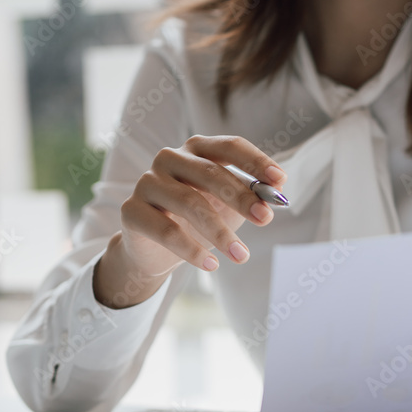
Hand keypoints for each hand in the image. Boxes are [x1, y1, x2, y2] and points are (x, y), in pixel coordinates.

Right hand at [119, 134, 285, 274]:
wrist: (154, 249)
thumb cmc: (196, 220)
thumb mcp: (227, 207)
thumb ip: (250, 197)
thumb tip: (275, 196)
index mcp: (196, 149)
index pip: (229, 146)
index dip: (256, 162)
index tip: (280, 181)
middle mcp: (169, 158)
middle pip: (210, 173)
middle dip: (242, 197)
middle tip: (265, 220)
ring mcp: (147, 182)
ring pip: (190, 204)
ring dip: (221, 233)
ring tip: (241, 255)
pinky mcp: (132, 210)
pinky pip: (167, 231)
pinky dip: (192, 250)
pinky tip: (211, 265)